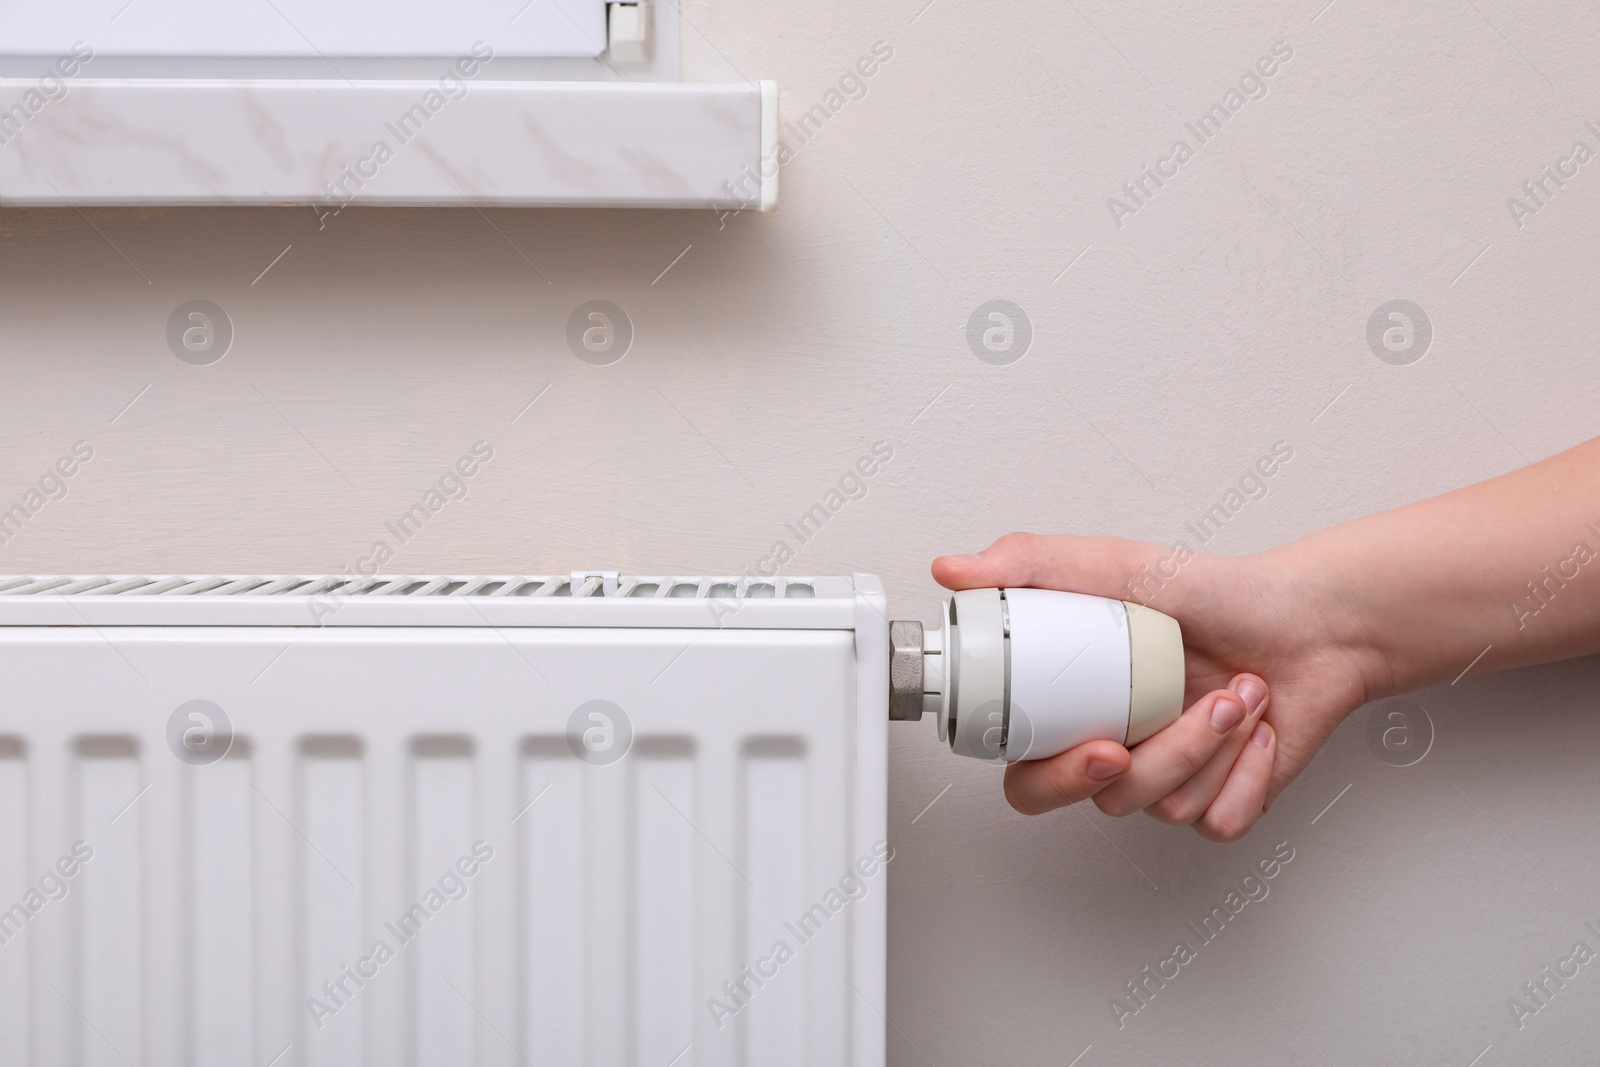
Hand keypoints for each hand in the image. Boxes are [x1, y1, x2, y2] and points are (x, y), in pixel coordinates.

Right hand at [932, 532, 1373, 839]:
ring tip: (1236, 691)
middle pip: (1100, 799)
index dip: (1051, 777)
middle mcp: (1120, 748)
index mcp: (1080, 707)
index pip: (1029, 771)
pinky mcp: (1226, 800)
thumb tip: (953, 570)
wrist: (1312, 620)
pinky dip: (1249, 774)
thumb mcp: (1117, 565)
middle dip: (1150, 764)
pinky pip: (1220, 820)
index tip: (1099, 745)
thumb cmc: (1219, 594)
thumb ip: (1030, 564)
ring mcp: (1172, 778)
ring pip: (1166, 805)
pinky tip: (1259, 727)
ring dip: (1211, 745)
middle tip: (1175, 721)